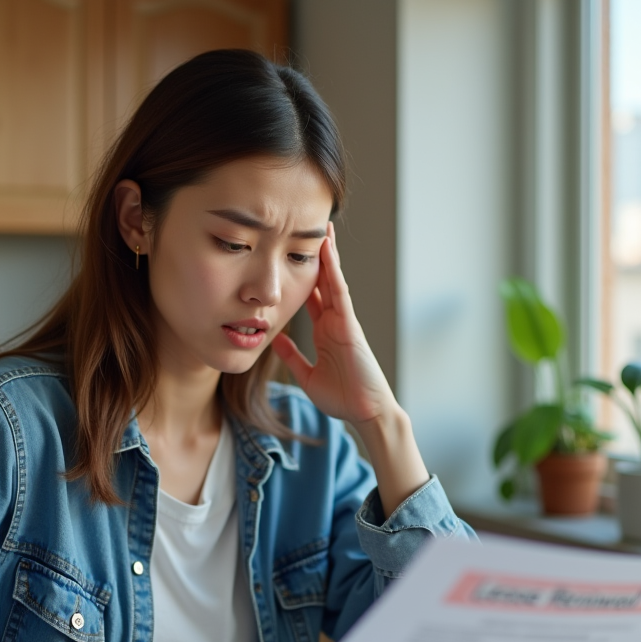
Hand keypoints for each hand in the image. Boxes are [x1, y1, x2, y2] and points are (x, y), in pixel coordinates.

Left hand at [272, 223, 397, 428]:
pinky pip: (340, 292)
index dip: (302, 276)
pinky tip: (327, 251)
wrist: (365, 412)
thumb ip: (292, 357)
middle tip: (307, 229)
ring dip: (328, 255)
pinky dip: (333, 271)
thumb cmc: (342, 397)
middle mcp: (335, 321)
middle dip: (317, 257)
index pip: (311, 297)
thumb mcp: (307, 375)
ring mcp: (344, 321)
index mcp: (324, 332)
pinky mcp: (350, 325)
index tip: (290, 256)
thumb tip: (275, 339)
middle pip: (324, 281)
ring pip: (333, 280)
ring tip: (322, 228)